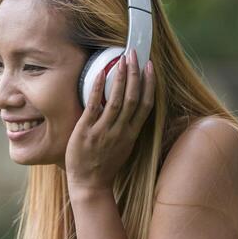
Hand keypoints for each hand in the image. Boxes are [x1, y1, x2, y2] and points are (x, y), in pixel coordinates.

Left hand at [65, 49, 154, 193]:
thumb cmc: (105, 165)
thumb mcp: (123, 146)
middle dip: (136, 74)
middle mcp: (121, 131)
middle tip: (135, 54)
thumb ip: (127, 128)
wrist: (90, 184)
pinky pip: (94, 106)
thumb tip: (129, 109)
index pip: (146, 104)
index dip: (150, 84)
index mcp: (132, 134)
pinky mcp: (87, 131)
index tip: (150, 67)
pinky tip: (100, 73)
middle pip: (133, 98)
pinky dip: (99, 88)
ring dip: (121, 77)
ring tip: (123, 59)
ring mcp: (104, 131)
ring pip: (117, 100)